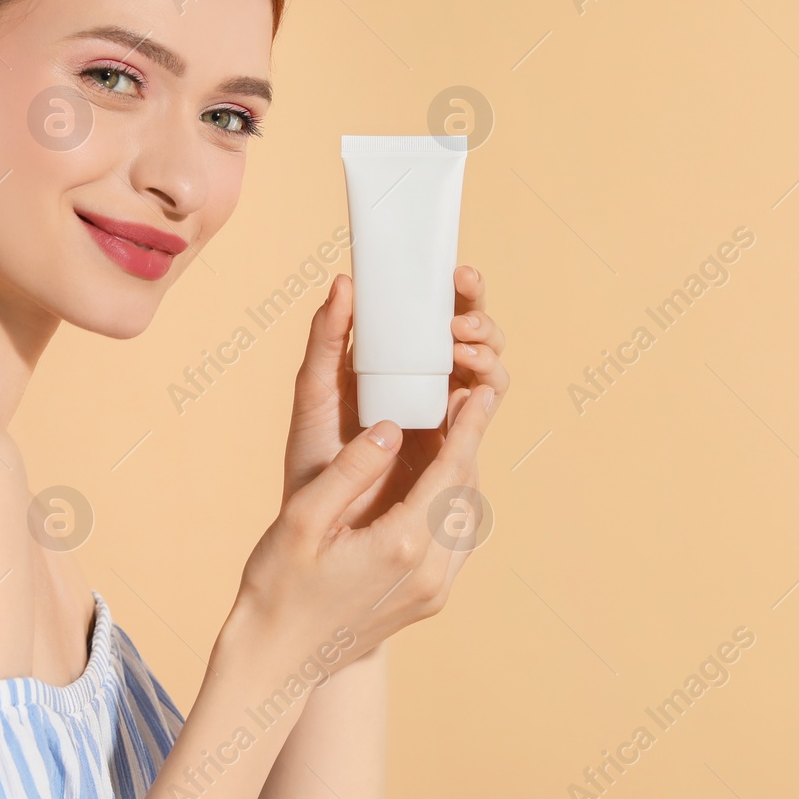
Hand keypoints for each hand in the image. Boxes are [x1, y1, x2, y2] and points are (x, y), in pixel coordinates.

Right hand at [232, 376, 498, 667]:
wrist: (276, 659)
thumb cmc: (278, 587)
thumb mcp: (302, 519)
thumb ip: (351, 471)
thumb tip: (391, 427)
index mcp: (402, 545)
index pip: (451, 472)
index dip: (470, 427)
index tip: (484, 392)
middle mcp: (430, 572)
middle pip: (467, 493)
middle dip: (472, 444)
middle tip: (471, 401)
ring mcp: (434, 593)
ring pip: (469, 521)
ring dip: (467, 476)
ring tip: (458, 437)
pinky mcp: (428, 603)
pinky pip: (458, 545)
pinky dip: (456, 507)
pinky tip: (439, 487)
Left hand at [281, 266, 509, 530]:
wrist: (319, 526)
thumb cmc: (312, 458)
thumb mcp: (315, 391)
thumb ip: (327, 339)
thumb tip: (344, 282)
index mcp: (396, 362)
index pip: (436, 314)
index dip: (455, 291)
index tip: (454, 273)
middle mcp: (427, 384)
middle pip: (471, 336)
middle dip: (478, 312)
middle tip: (463, 307)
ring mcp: (445, 416)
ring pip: (486, 370)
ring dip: (486, 349)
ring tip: (462, 345)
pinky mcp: (455, 450)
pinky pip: (482, 414)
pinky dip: (486, 392)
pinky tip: (472, 385)